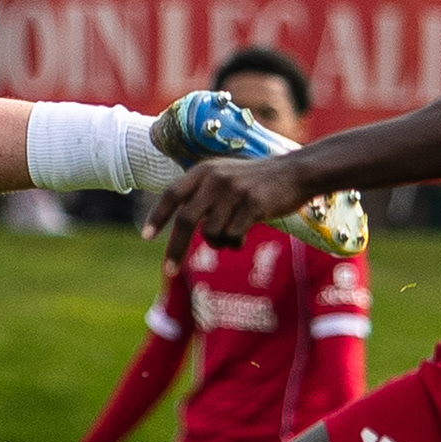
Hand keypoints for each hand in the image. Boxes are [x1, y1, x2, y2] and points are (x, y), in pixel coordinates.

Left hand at [146, 155, 310, 255]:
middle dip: (176, 248)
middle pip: (187, 220)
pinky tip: (243, 237)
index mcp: (203, 170)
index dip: (158, 216)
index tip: (145, 237)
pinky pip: (234, 236)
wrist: (295, 172)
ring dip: (218, 243)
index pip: (172, 194)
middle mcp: (215, 179)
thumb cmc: (255, 181)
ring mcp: (235, 191)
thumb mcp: (222, 176)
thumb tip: (180, 228)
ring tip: (230, 237)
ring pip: (212, 232)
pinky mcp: (254, 204)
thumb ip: (200, 194)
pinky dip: (234, 243)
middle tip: (169, 271)